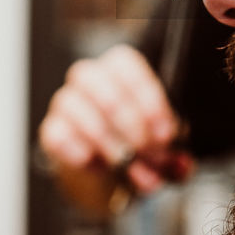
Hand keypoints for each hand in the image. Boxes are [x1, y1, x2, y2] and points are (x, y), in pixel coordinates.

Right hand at [38, 44, 193, 217]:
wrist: (105, 164)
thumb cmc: (137, 140)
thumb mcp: (163, 144)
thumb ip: (176, 156)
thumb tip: (183, 167)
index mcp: (120, 67)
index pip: (129, 69)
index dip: (150, 103)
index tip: (166, 135)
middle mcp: (90, 77)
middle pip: (108, 94)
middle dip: (134, 130)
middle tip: (151, 156)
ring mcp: (66, 102)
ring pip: (83, 116)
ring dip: (111, 147)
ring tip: (129, 167)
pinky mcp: (51, 129)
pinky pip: (59, 136)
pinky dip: (82, 154)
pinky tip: (99, 165)